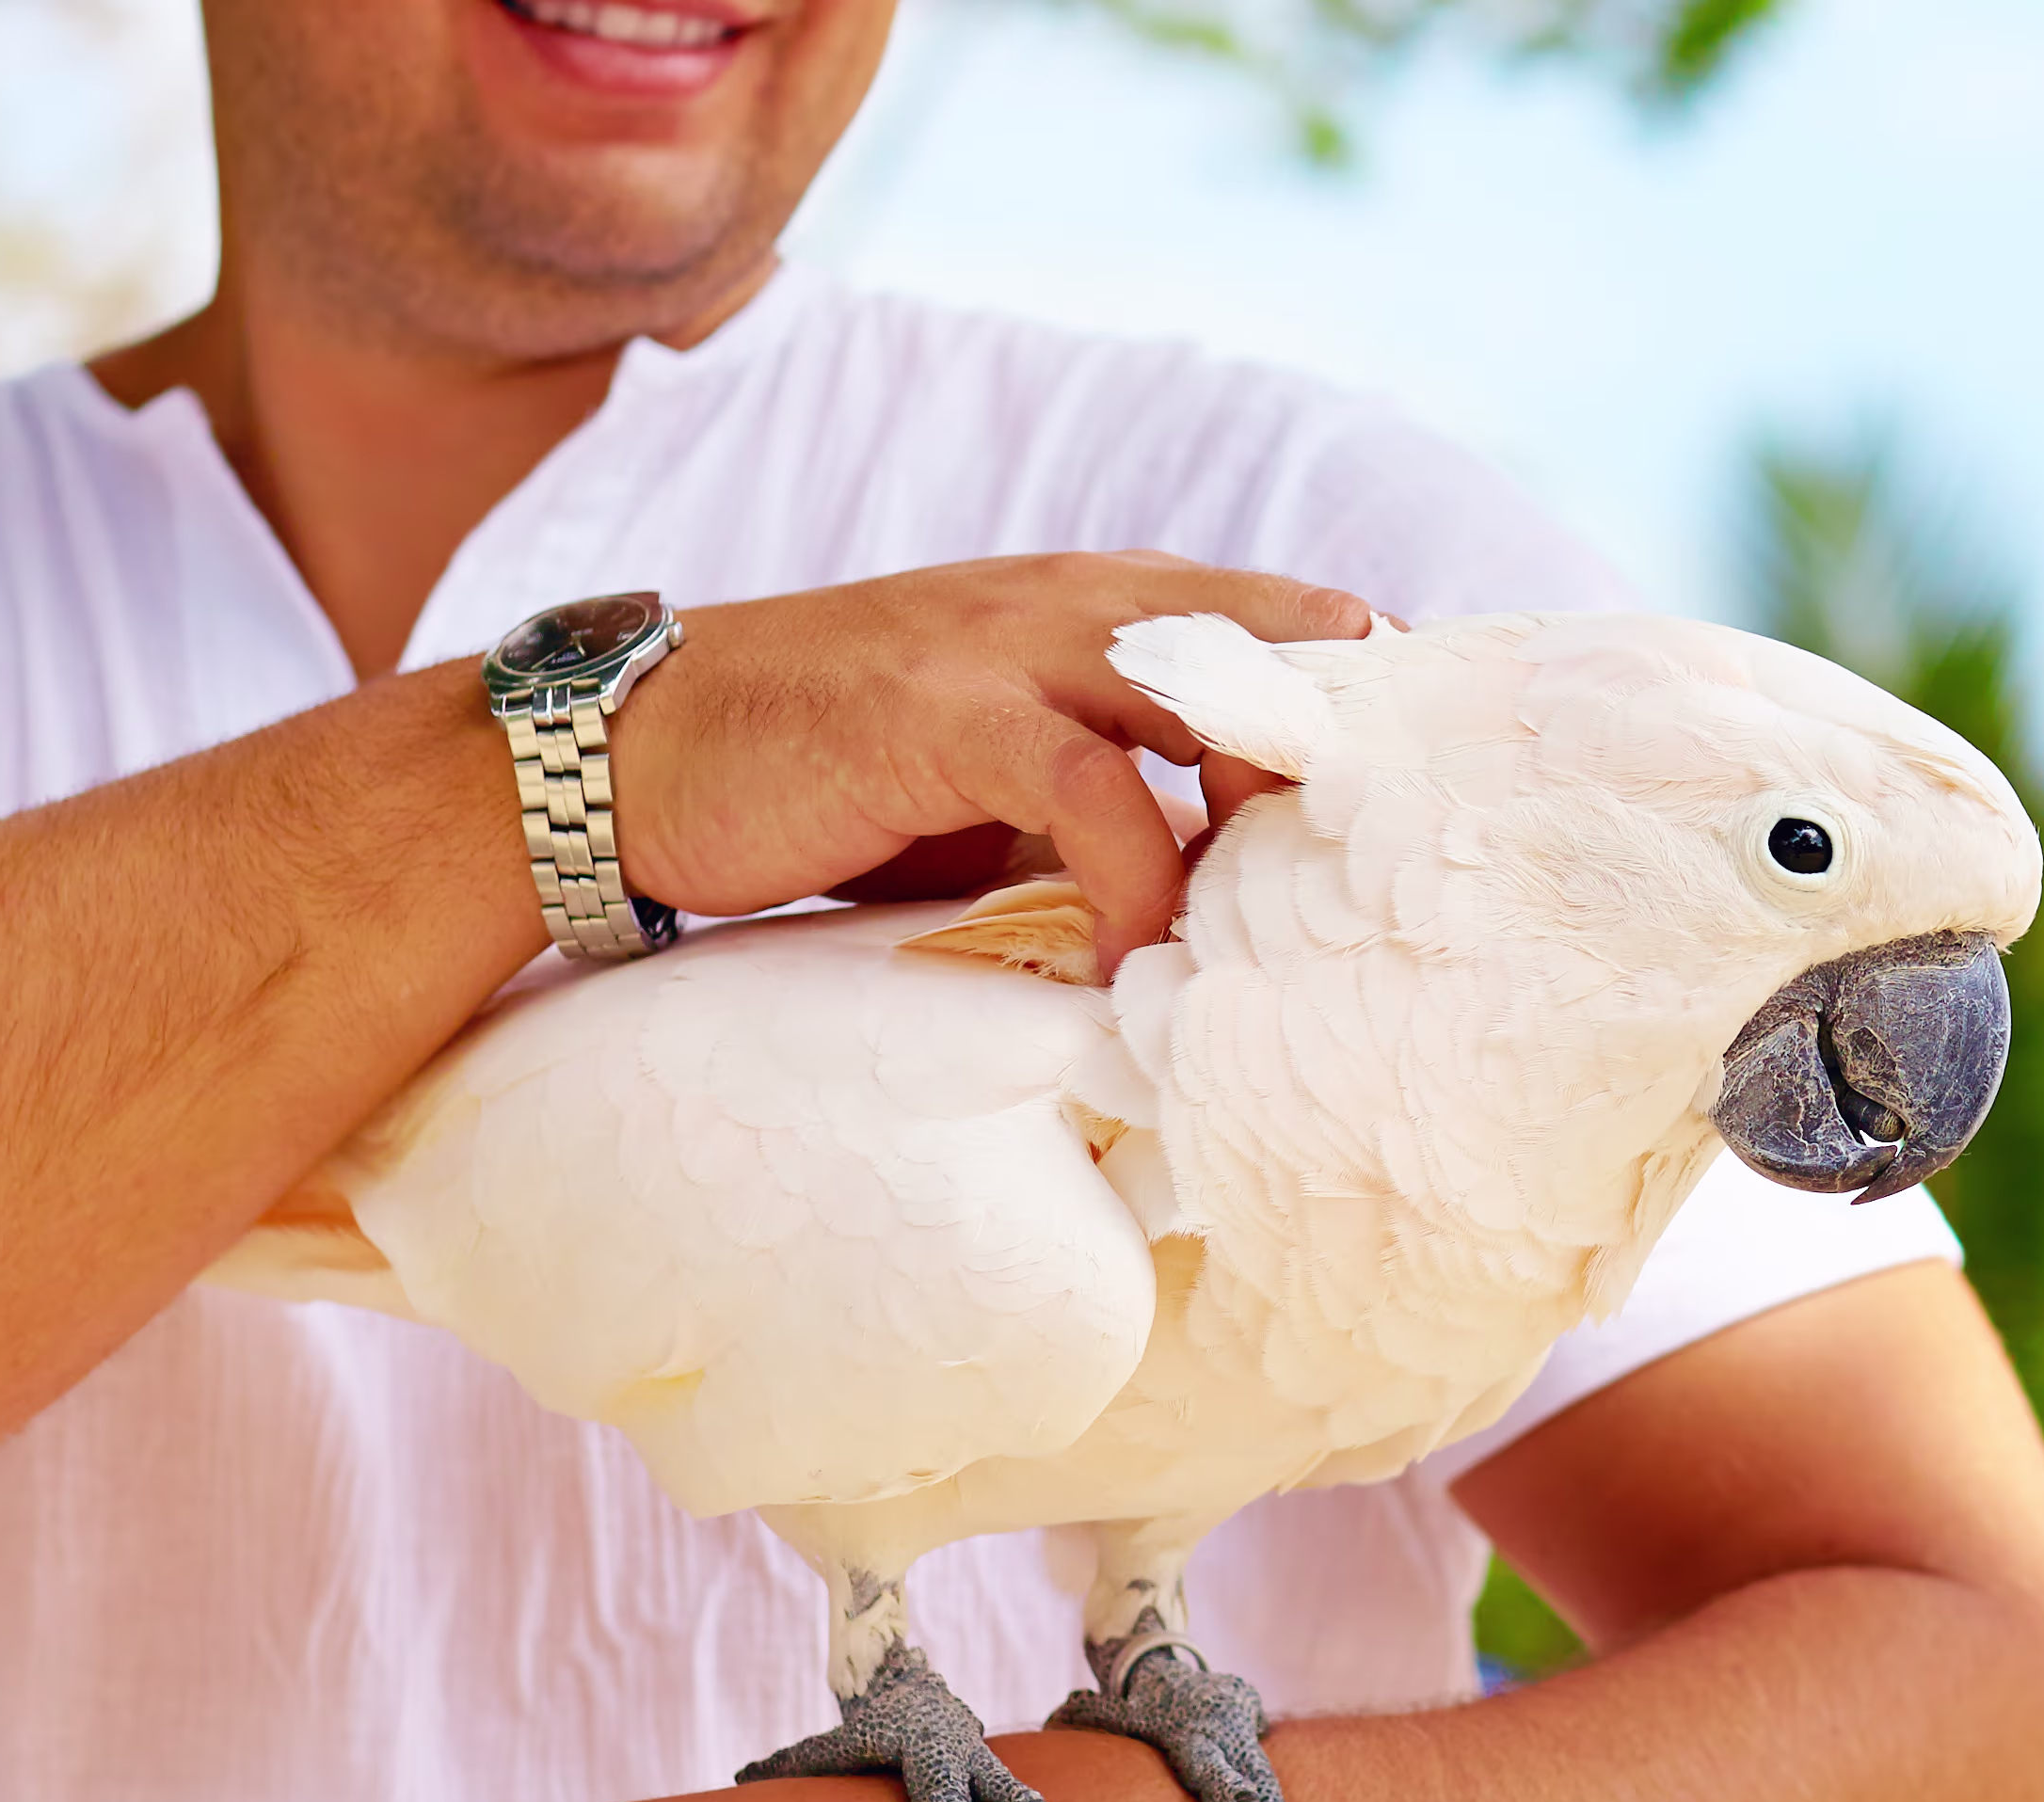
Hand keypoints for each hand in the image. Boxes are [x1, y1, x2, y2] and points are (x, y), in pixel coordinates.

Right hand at [603, 553, 1368, 972]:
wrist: (634, 759)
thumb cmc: (826, 779)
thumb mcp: (996, 782)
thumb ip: (1107, 804)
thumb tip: (1218, 898)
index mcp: (1092, 606)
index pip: (1270, 622)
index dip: (1351, 698)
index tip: (1408, 796)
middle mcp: (1069, 603)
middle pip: (1273, 634)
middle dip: (1346, 734)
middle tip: (1390, 851)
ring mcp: (1007, 648)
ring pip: (1202, 688)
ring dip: (1264, 804)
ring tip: (1288, 918)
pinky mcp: (946, 713)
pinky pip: (1092, 787)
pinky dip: (1141, 877)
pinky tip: (1145, 957)